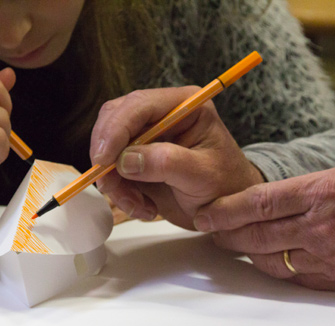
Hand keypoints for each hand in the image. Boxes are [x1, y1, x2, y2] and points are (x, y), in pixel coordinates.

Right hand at [91, 87, 263, 229]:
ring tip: (138, 205)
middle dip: (107, 155)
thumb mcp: (202, 175)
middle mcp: (162, 115)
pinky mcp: (138, 159)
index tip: (103, 160)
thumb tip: (126, 160)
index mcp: (184, 105)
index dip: (115, 130)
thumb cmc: (226, 186)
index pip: (139, 105)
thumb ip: (167, 163)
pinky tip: (144, 207)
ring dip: (114, 180)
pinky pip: (113, 171)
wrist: (231, 211)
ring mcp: (148, 137)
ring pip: (109, 148)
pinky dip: (120, 192)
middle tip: (110, 185)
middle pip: (115, 120)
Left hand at [194, 162, 334, 290]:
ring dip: (248, 253)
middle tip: (212, 230)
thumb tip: (267, 202)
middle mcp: (321, 226)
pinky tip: (269, 259)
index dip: (225, 210)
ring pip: (270, 261)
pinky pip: (293, 278)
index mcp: (323, 191)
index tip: (205, 213)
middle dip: (227, 234)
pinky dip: (276, 268)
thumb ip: (305, 189)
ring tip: (237, 244)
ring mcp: (329, 257)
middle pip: (256, 235)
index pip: (258, 202)